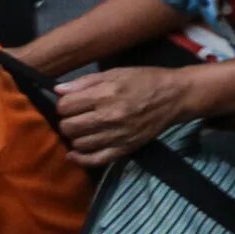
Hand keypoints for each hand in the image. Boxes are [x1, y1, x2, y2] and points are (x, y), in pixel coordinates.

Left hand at [54, 64, 192, 167]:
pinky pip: (95, 160)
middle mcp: (109, 117)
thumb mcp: (116, 73)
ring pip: (78, 144)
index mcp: (106, 94)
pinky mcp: (124, 149)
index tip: (72, 102)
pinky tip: (74, 154)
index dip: (64, 103)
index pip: (66, 106)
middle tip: (77, 116)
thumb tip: (58, 90)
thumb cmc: (145, 80)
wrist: (176, 97)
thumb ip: (86, 82)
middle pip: (68, 126)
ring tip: (83, 129)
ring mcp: (117, 135)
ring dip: (75, 136)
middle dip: (67, 120)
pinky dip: (80, 159)